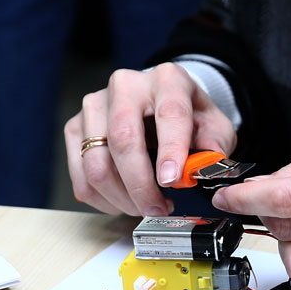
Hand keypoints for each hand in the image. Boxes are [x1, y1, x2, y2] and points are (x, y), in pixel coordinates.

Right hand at [64, 63, 236, 215]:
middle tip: (158, 209)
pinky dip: (103, 199)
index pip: (170, 113)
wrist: (163, 104)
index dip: (170, 150)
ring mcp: (95, 105)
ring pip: (97, 164)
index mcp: (168, 80)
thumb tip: (197, 178)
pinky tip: (124, 201)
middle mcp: (126, 86)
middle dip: (141, 185)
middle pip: (123, 140)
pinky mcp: (76, 127)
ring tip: (145, 207)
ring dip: (122, 198)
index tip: (173, 181)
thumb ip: (213, 152)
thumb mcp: (214, 128)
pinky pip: (82, 176)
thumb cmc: (190, 118)